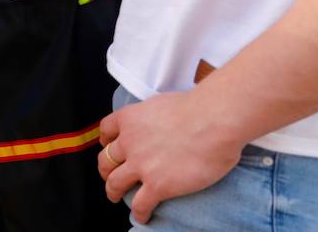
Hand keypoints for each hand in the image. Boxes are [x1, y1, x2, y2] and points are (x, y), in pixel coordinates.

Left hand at [99, 89, 243, 222]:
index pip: (106, 130)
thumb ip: (152, 117)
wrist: (212, 121)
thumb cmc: (196, 108)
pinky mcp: (157, 185)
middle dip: (105, 170)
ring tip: (116, 197)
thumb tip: (160, 122)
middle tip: (110, 176)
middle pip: (106, 159)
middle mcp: (129, 141)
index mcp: (129, 118)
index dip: (106, 141)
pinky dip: (139, 212)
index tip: (108, 146)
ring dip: (113, 192)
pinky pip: (140, 203)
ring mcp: (140, 164)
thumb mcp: (160, 103)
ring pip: (115, 183)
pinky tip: (142, 216)